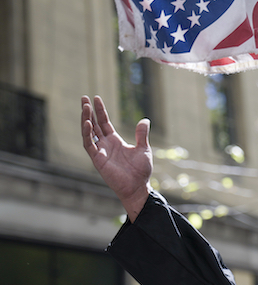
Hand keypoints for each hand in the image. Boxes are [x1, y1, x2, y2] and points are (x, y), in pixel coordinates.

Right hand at [81, 95, 152, 221]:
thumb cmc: (141, 170)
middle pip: (94, 125)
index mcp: (115, 141)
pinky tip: (87, 123)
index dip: (100, 111)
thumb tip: (145, 120)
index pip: (104, 123)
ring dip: (86, 119)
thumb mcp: (143, 148)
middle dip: (89, 111)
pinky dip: (87, 134)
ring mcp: (100, 152)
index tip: (96, 98)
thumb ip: (142, 134)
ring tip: (84, 106)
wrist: (138, 186)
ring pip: (89, 132)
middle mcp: (105, 145)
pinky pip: (89, 145)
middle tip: (84, 97)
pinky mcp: (97, 160)